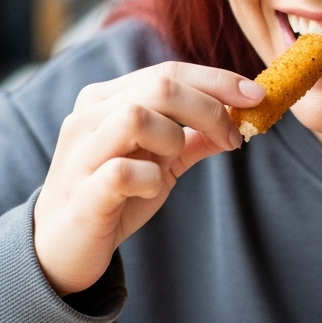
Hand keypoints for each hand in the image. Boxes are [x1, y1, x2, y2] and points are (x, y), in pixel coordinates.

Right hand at [33, 62, 262, 295]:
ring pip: (136, 115)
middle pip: (161, 86)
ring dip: (173, 138)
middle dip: (210, 109)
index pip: (169, 72)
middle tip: (232, 138)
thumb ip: (194, 138)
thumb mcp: (161, 163)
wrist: (63, 250)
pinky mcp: (82, 191)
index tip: (257, 95)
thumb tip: (239, 119)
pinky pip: (122, 171)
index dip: (218, 80)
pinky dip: (149, 180)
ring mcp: (81, 152)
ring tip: (171, 163)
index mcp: (108, 100)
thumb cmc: (114, 198)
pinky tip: (150, 190)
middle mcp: (89, 116)